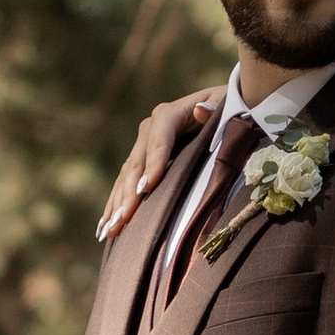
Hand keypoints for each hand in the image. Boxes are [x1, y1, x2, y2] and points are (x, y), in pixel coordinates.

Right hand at [99, 87, 219, 240]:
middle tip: (124, 219)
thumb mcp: (226, 104)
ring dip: (117, 203)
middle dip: (129, 193)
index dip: (153, 163)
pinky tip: (106, 225)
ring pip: (126, 176)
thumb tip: (200, 110)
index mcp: (170, 114)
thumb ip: (214, 110)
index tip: (146, 188)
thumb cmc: (229, 108)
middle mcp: (151, 128)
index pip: (159, 140)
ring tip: (110, 229)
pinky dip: (115, 203)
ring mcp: (143, 145)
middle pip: (137, 162)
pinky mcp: (142, 160)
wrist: (221, 107)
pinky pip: (124, 183)